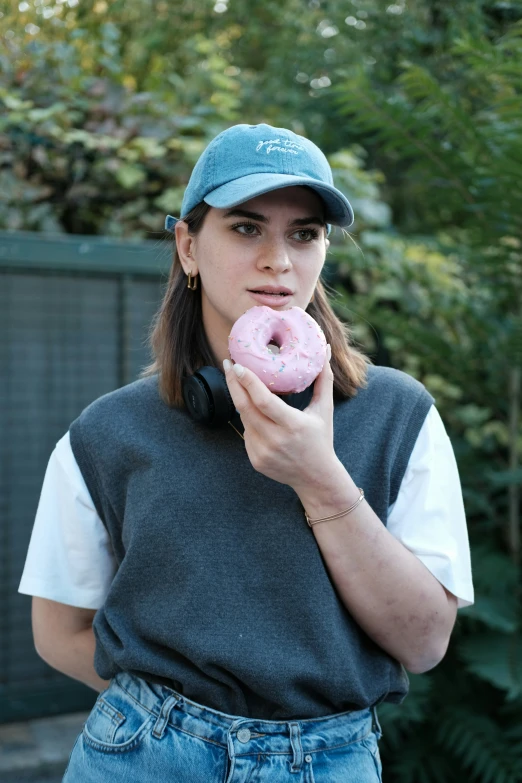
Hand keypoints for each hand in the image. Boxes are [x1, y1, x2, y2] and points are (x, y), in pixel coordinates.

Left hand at [223, 345, 340, 491]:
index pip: (264, 401)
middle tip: (228, 364)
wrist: (316, 479)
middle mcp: (276, 440)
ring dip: (241, 400)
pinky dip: (249, 420)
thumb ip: (324, 380)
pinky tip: (256, 414)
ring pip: (244, 418)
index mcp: (293, 425)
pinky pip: (246, 433)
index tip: (237, 365)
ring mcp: (263, 452)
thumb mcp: (324, 409)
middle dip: (233, 383)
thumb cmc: (321, 439)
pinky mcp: (255, 460)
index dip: (248, 382)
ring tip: (240, 383)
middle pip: (245, 407)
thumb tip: (326, 350)